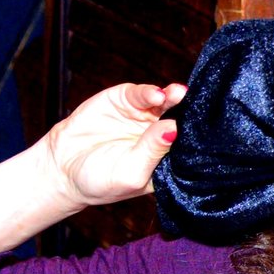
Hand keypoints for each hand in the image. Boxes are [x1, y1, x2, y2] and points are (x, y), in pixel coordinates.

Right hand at [0, 79, 188, 253]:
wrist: (59, 169)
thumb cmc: (99, 181)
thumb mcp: (129, 173)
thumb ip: (152, 151)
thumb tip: (174, 127)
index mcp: (166, 157)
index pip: (190, 144)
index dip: (200, 136)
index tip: (213, 130)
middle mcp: (159, 134)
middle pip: (183, 118)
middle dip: (192, 110)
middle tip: (198, 103)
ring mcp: (142, 116)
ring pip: (165, 102)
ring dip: (174, 96)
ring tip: (178, 94)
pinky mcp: (124, 100)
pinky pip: (141, 94)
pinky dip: (149, 92)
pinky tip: (157, 95)